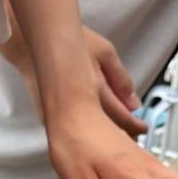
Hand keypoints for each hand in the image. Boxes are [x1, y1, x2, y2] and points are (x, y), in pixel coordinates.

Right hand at [2, 23, 145, 137]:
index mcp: (96, 92)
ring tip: (118, 133)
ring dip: (106, 135)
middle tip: (134, 133)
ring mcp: (64, 117)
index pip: (121, 118)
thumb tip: (134, 103)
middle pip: (108, 132)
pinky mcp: (53, 119)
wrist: (33, 45)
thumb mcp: (105, 52)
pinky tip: (94, 127)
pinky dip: (89, 129)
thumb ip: (122, 79)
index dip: (135, 127)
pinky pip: (76, 128)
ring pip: (92, 133)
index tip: (144, 128)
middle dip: (123, 135)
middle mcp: (80, 109)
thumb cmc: (69, 43)